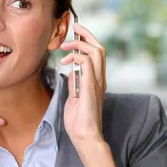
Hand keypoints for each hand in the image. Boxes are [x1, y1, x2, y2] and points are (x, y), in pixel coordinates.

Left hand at [60, 23, 105, 152]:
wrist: (85, 137)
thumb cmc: (79, 122)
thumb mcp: (74, 98)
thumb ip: (75, 84)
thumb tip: (72, 72)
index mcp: (97, 81)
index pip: (97, 55)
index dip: (88, 41)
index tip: (75, 36)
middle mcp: (100, 79)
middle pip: (100, 48)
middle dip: (87, 35)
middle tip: (75, 29)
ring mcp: (97, 82)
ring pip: (97, 51)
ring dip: (81, 43)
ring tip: (67, 45)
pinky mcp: (91, 86)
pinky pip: (87, 62)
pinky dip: (77, 56)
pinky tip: (67, 61)